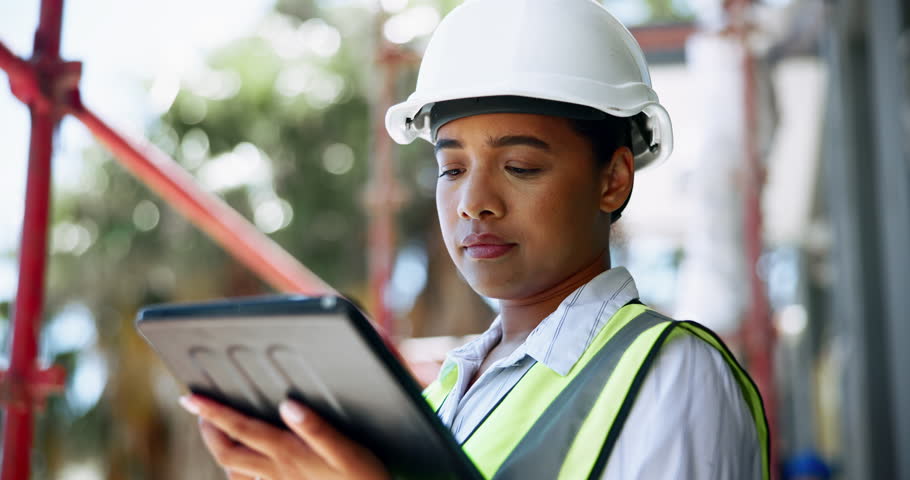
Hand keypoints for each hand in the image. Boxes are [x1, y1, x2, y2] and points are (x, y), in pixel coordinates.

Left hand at [179, 395, 389, 479]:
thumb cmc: (363, 478)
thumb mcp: (346, 450)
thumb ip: (317, 427)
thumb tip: (287, 403)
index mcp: (287, 453)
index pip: (239, 429)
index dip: (212, 412)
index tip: (190, 397)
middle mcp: (276, 470)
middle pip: (226, 452)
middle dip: (208, 429)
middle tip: (200, 409)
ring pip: (233, 470)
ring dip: (220, 447)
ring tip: (216, 429)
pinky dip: (238, 470)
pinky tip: (245, 462)